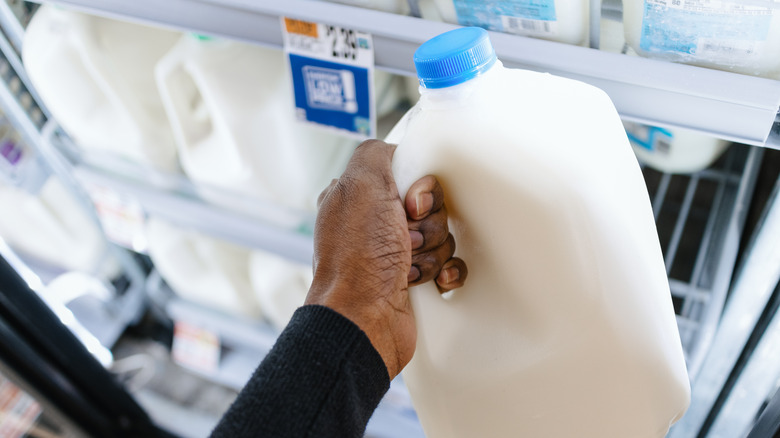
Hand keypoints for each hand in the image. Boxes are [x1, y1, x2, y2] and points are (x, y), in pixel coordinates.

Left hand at [305, 139, 466, 378]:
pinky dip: (445, 271)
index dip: (419, 190)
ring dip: (433, 250)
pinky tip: (431, 278)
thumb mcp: (361, 185)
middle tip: (406, 237)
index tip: (411, 203)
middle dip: (427, 224)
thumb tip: (394, 150)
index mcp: (358, 198)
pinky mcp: (412, 280)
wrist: (364, 319)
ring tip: (407, 264)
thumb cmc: (358, 260)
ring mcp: (392, 254)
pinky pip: (448, 264)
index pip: (408, 175)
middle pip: (430, 207)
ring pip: (441, 235)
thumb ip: (376, 154)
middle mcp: (373, 225)